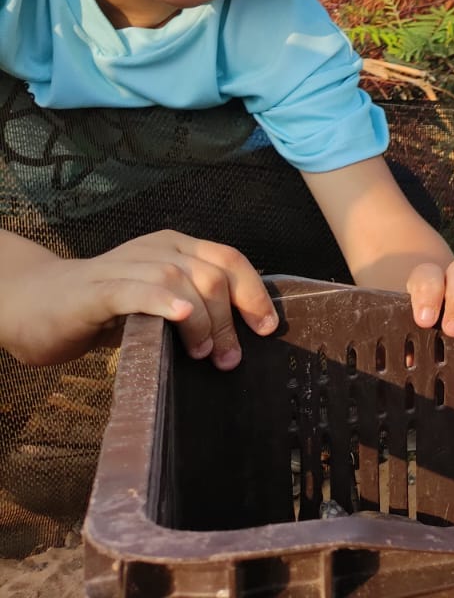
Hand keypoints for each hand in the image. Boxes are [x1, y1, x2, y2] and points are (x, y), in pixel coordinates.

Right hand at [2, 231, 276, 368]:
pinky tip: (180, 317)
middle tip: (228, 358)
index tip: (267, 328)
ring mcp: (127, 265)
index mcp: (176, 247)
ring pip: (181, 281)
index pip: (229, 259)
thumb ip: (189, 310)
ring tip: (203, 353)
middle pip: (211, 275)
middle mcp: (157, 248)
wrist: (33, 303)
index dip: (253, 293)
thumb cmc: (100, 309)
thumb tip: (234, 340)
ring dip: (201, 321)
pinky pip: (138, 288)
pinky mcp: (99, 288)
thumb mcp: (155, 304)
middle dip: (229, 319)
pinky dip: (164, 301)